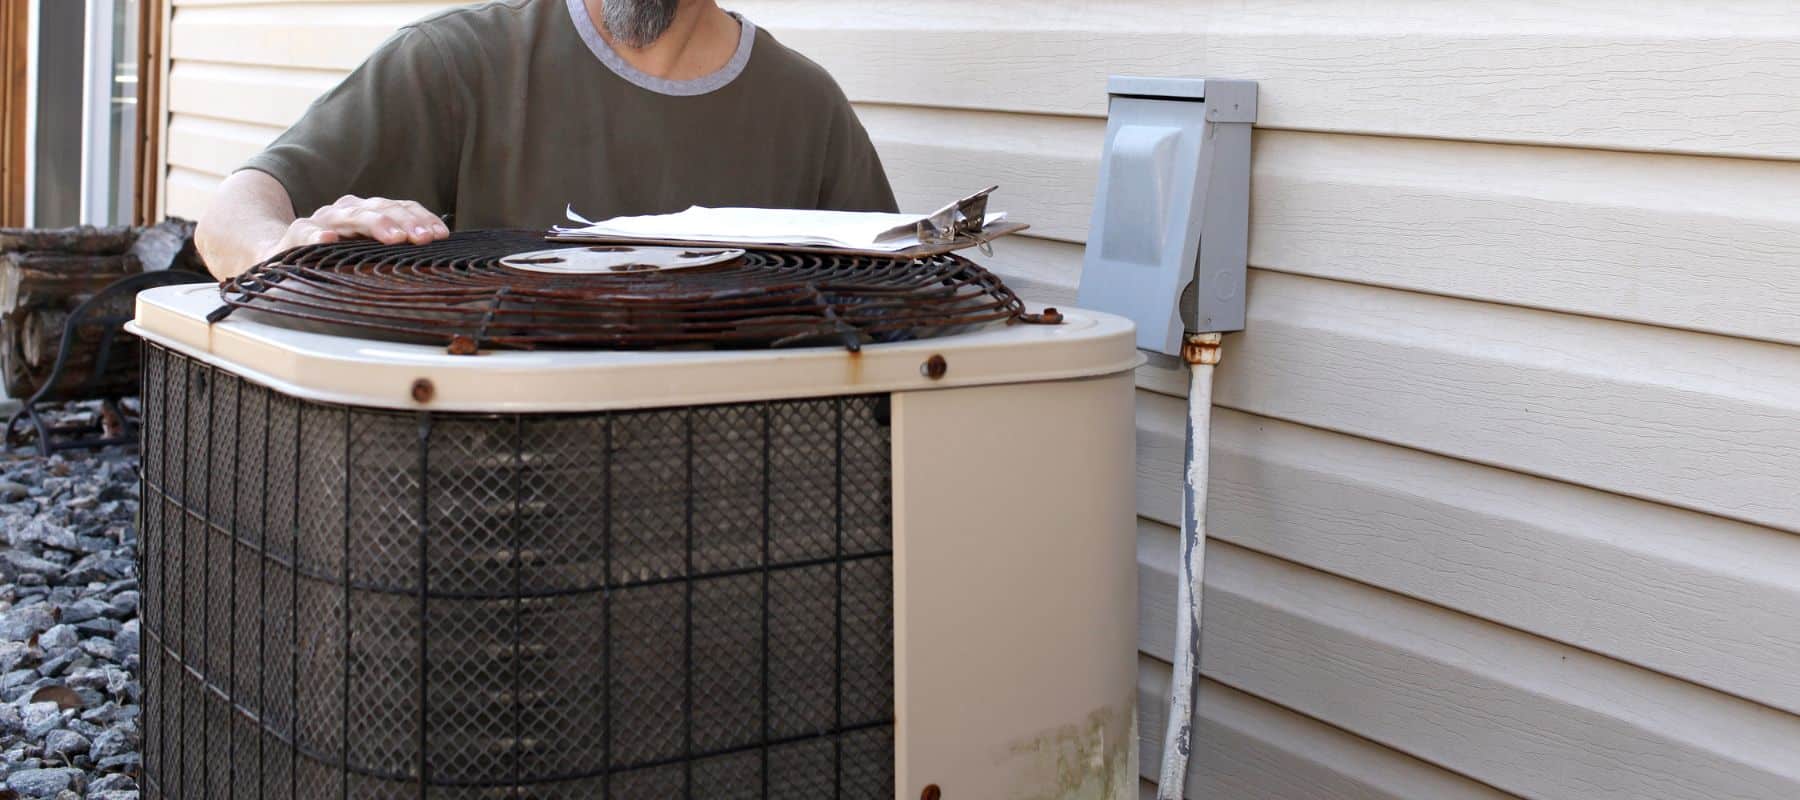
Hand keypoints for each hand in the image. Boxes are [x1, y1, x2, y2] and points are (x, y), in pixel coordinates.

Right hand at [268, 194, 449, 256]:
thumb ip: (395, 247)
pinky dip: (318, 236)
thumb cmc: (334, 256)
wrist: (281, 257)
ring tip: (393, 237)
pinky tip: (328, 241)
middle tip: (423, 238)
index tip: (441, 235)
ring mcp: (322, 221)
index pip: (400, 208)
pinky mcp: (297, 236)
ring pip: (351, 216)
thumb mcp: (367, 249)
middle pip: (380, 208)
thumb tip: (434, 253)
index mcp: (367, 212)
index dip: (421, 218)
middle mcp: (347, 211)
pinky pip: (307, 234)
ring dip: (374, 224)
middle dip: (405, 221)